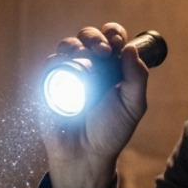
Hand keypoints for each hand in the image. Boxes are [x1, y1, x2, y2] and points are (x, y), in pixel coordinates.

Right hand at [38, 23, 149, 187]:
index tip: (116, 41)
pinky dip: (58, 61)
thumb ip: (137, 78)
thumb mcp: (133, 106)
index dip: (112, 33)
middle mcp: (90, 65)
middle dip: (94, 37)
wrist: (85, 154)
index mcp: (111, 66)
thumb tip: (131, 49)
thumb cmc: (111, 131)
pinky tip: (68, 68)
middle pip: (88, 36)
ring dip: (76, 45)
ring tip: (85, 58)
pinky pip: (51, 63)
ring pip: (68, 45)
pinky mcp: (50, 83)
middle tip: (102, 51)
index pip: (111, 38)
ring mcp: (68, 72)